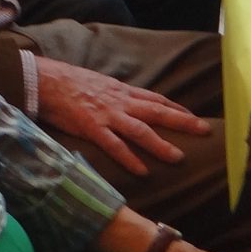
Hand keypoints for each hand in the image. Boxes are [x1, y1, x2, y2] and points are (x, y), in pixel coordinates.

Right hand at [34, 59, 208, 176]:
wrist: (46, 80)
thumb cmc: (71, 83)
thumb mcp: (101, 84)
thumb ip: (117, 95)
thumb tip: (130, 104)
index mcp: (123, 91)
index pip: (157, 99)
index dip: (177, 108)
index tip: (195, 117)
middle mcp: (120, 102)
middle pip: (158, 112)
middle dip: (183, 122)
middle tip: (204, 131)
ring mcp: (107, 115)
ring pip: (140, 131)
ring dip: (160, 145)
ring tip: (178, 158)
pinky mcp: (91, 128)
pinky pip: (114, 146)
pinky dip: (129, 159)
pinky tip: (142, 171)